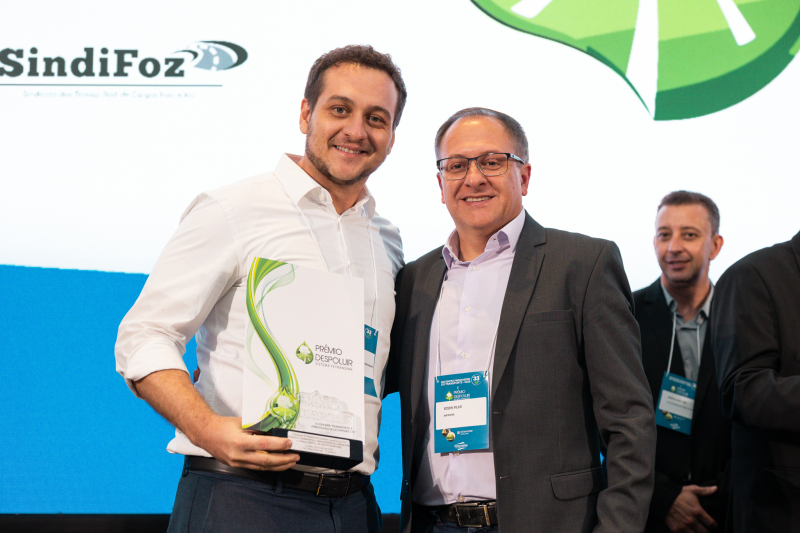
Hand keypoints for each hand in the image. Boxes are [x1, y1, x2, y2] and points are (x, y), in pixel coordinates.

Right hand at [134, 370, 299, 471]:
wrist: (205, 434)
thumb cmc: (224, 425)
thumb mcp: (242, 422)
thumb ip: (258, 427)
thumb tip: (275, 429)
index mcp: (240, 442)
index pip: (263, 445)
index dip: (278, 445)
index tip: (289, 443)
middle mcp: (239, 454)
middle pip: (265, 460)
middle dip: (283, 460)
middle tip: (295, 456)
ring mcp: (237, 462)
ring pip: (262, 467)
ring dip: (278, 466)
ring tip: (290, 462)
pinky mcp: (237, 465)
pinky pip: (256, 468)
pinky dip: (268, 467)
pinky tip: (277, 464)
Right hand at [665, 485, 717, 532]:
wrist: (662, 497)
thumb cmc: (678, 494)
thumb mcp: (692, 490)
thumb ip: (705, 491)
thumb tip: (715, 488)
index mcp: (697, 512)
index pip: (711, 524)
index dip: (714, 526)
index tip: (714, 526)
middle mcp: (692, 521)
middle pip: (705, 532)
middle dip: (707, 532)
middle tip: (707, 530)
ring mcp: (684, 526)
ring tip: (698, 531)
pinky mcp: (676, 530)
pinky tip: (689, 532)